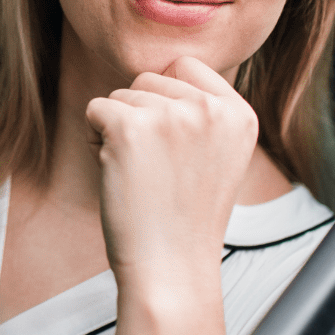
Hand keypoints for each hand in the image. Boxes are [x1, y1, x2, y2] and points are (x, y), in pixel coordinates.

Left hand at [85, 56, 257, 293]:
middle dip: (139, 114)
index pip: (186, 65)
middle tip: (155, 166)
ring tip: (140, 173)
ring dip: (117, 129)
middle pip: (149, 78)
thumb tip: (160, 70)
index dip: (166, 99)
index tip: (174, 146)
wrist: (170, 269)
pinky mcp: (130, 127)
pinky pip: (94, 108)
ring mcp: (171, 116)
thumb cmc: (182, 215)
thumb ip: (199, 110)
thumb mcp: (215, 154)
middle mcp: (210, 110)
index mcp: (240, 114)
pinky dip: (94, 137)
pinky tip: (117, 171)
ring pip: (120, 95)